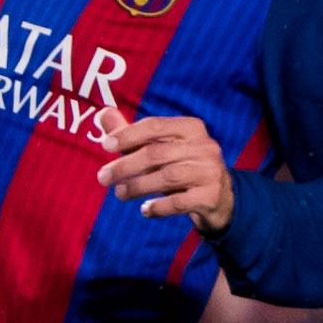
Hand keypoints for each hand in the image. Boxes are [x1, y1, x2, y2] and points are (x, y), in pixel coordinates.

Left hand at [95, 113, 235, 227]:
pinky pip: (178, 202)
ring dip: (137, 186)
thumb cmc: (182, 167)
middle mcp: (204, 147)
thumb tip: (102, 113)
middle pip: (156, 153)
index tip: (105, 145)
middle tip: (103, 177)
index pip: (154, 125)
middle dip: (125, 165)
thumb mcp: (160, 148)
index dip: (128, 134)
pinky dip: (158, 206)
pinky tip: (145, 209)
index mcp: (191, 128)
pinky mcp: (211, 196)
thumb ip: (132, 134)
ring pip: (167, 177)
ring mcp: (210, 172)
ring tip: (119, 193)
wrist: (220, 197)